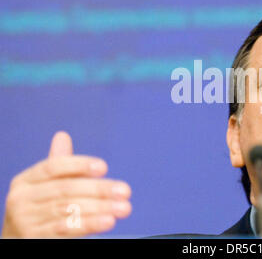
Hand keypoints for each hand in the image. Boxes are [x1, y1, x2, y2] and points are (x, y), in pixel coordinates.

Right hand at [1, 131, 131, 237]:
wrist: (20, 242)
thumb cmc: (39, 210)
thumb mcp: (45, 187)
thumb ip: (59, 165)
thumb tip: (62, 135)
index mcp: (25, 181)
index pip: (53, 167)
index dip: (79, 165)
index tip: (104, 167)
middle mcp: (21, 200)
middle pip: (66, 189)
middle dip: (99, 189)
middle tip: (125, 191)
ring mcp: (26, 222)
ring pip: (69, 210)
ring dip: (100, 208)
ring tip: (123, 207)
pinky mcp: (34, 240)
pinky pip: (67, 229)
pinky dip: (90, 224)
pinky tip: (108, 221)